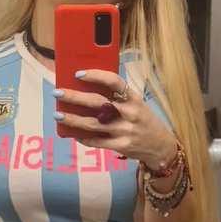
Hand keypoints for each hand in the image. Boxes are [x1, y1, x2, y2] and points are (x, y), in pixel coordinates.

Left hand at [52, 70, 176, 164]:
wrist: (162, 147)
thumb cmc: (145, 121)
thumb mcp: (137, 105)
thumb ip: (118, 98)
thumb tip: (89, 89)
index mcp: (134, 99)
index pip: (114, 82)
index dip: (96, 76)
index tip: (79, 74)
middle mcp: (130, 113)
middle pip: (98, 102)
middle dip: (75, 97)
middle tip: (58, 93)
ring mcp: (125, 131)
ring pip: (92, 124)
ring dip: (72, 119)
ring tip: (58, 115)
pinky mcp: (121, 146)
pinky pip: (97, 141)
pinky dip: (83, 138)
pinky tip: (73, 134)